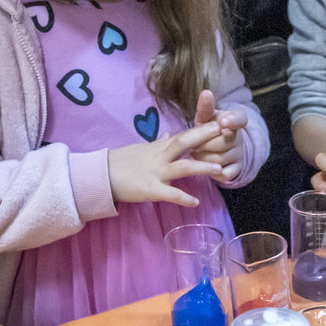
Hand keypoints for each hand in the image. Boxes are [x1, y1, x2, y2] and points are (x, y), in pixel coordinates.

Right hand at [109, 120, 226, 205]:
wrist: (101, 176)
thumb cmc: (121, 162)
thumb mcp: (141, 149)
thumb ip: (159, 143)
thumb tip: (170, 134)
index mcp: (158, 148)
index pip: (183, 136)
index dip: (201, 129)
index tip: (220, 123)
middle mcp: (159, 157)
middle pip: (184, 143)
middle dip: (203, 136)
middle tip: (224, 130)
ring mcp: (155, 173)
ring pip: (182, 167)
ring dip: (202, 167)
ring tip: (220, 168)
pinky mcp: (150, 189)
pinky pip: (169, 194)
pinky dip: (183, 197)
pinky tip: (195, 202)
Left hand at [191, 90, 248, 181]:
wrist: (214, 148)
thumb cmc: (207, 128)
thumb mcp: (205, 117)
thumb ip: (205, 107)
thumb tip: (206, 93)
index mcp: (235, 120)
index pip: (240, 119)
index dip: (232, 121)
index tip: (222, 122)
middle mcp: (240, 138)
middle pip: (223, 143)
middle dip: (204, 144)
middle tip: (193, 144)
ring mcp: (239, 155)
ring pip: (220, 160)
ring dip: (203, 158)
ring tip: (195, 153)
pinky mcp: (236, 170)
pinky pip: (224, 174)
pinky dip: (212, 172)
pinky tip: (204, 166)